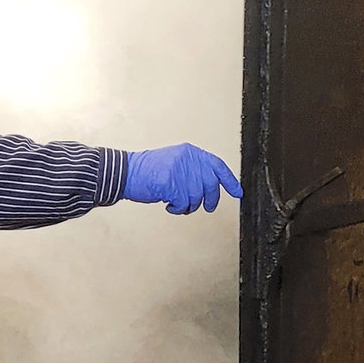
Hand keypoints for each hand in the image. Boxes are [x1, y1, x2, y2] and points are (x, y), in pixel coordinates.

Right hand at [123, 144, 242, 214]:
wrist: (126, 173)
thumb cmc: (148, 171)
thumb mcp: (175, 162)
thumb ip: (193, 169)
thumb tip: (211, 187)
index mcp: (190, 152)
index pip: (217, 165)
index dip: (230, 181)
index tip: (237, 192)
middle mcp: (187, 160)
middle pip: (210, 184)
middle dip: (210, 199)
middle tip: (207, 207)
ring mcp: (179, 171)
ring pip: (197, 197)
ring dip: (188, 206)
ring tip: (177, 203)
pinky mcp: (171, 184)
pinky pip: (183, 203)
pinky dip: (178, 209)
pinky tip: (169, 205)